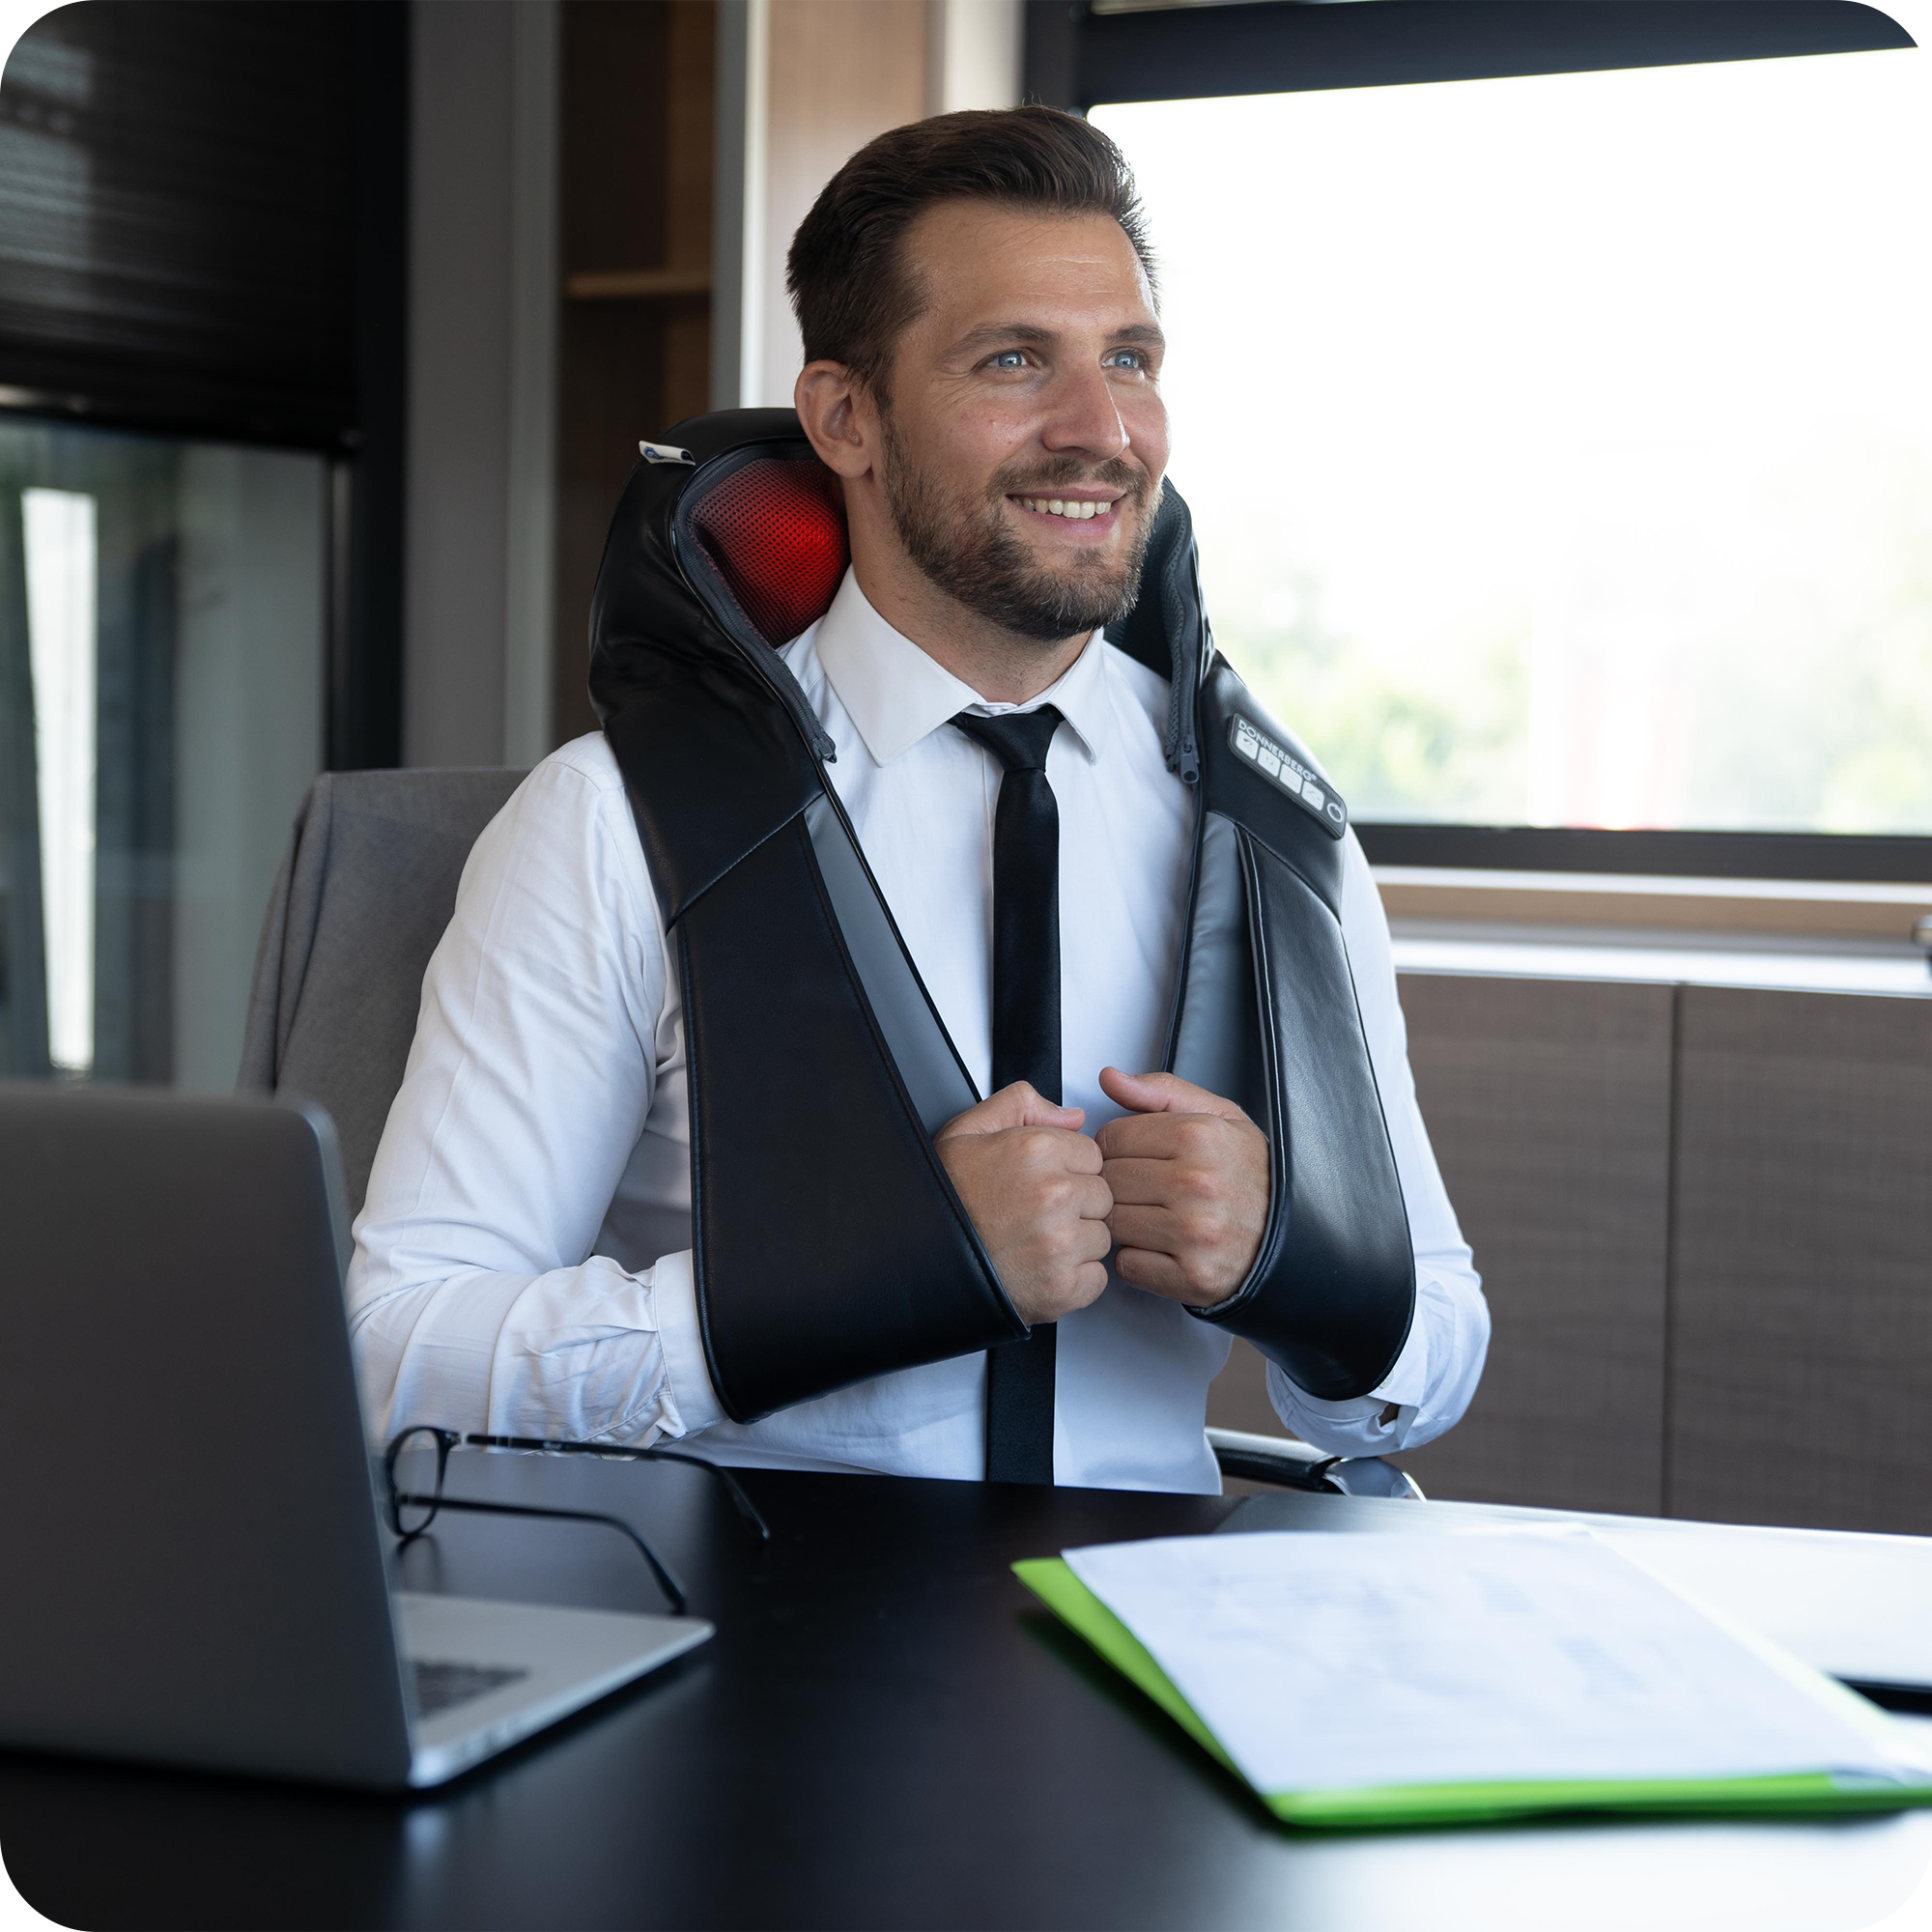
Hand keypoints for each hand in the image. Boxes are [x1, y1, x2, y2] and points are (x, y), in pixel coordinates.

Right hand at [934, 1083, 1113, 1325]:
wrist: (918, 1262)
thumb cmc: (942, 1203)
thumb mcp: (966, 1132)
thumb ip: (1020, 1105)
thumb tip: (1072, 1116)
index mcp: (1037, 1150)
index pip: (1092, 1155)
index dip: (1068, 1170)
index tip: (1042, 1184)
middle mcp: (1054, 1194)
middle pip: (1102, 1195)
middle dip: (1076, 1205)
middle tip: (1035, 1216)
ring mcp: (1061, 1243)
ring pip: (1101, 1237)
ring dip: (1077, 1243)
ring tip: (1033, 1243)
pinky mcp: (1063, 1288)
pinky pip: (1096, 1278)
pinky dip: (1074, 1280)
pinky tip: (1040, 1270)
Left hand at [1095, 1068, 1269, 1307]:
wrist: (1291, 1236)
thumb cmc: (1250, 1175)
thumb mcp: (1217, 1116)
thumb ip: (1160, 1092)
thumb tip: (1109, 1077)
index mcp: (1199, 1136)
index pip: (1111, 1138)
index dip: (1118, 1149)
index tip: (1138, 1158)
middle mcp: (1197, 1184)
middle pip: (1108, 1182)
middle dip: (1119, 1186)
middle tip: (1147, 1191)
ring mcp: (1194, 1233)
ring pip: (1113, 1224)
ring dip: (1126, 1223)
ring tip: (1156, 1217)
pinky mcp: (1191, 1276)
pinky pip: (1128, 1265)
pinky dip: (1138, 1259)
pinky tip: (1164, 1247)